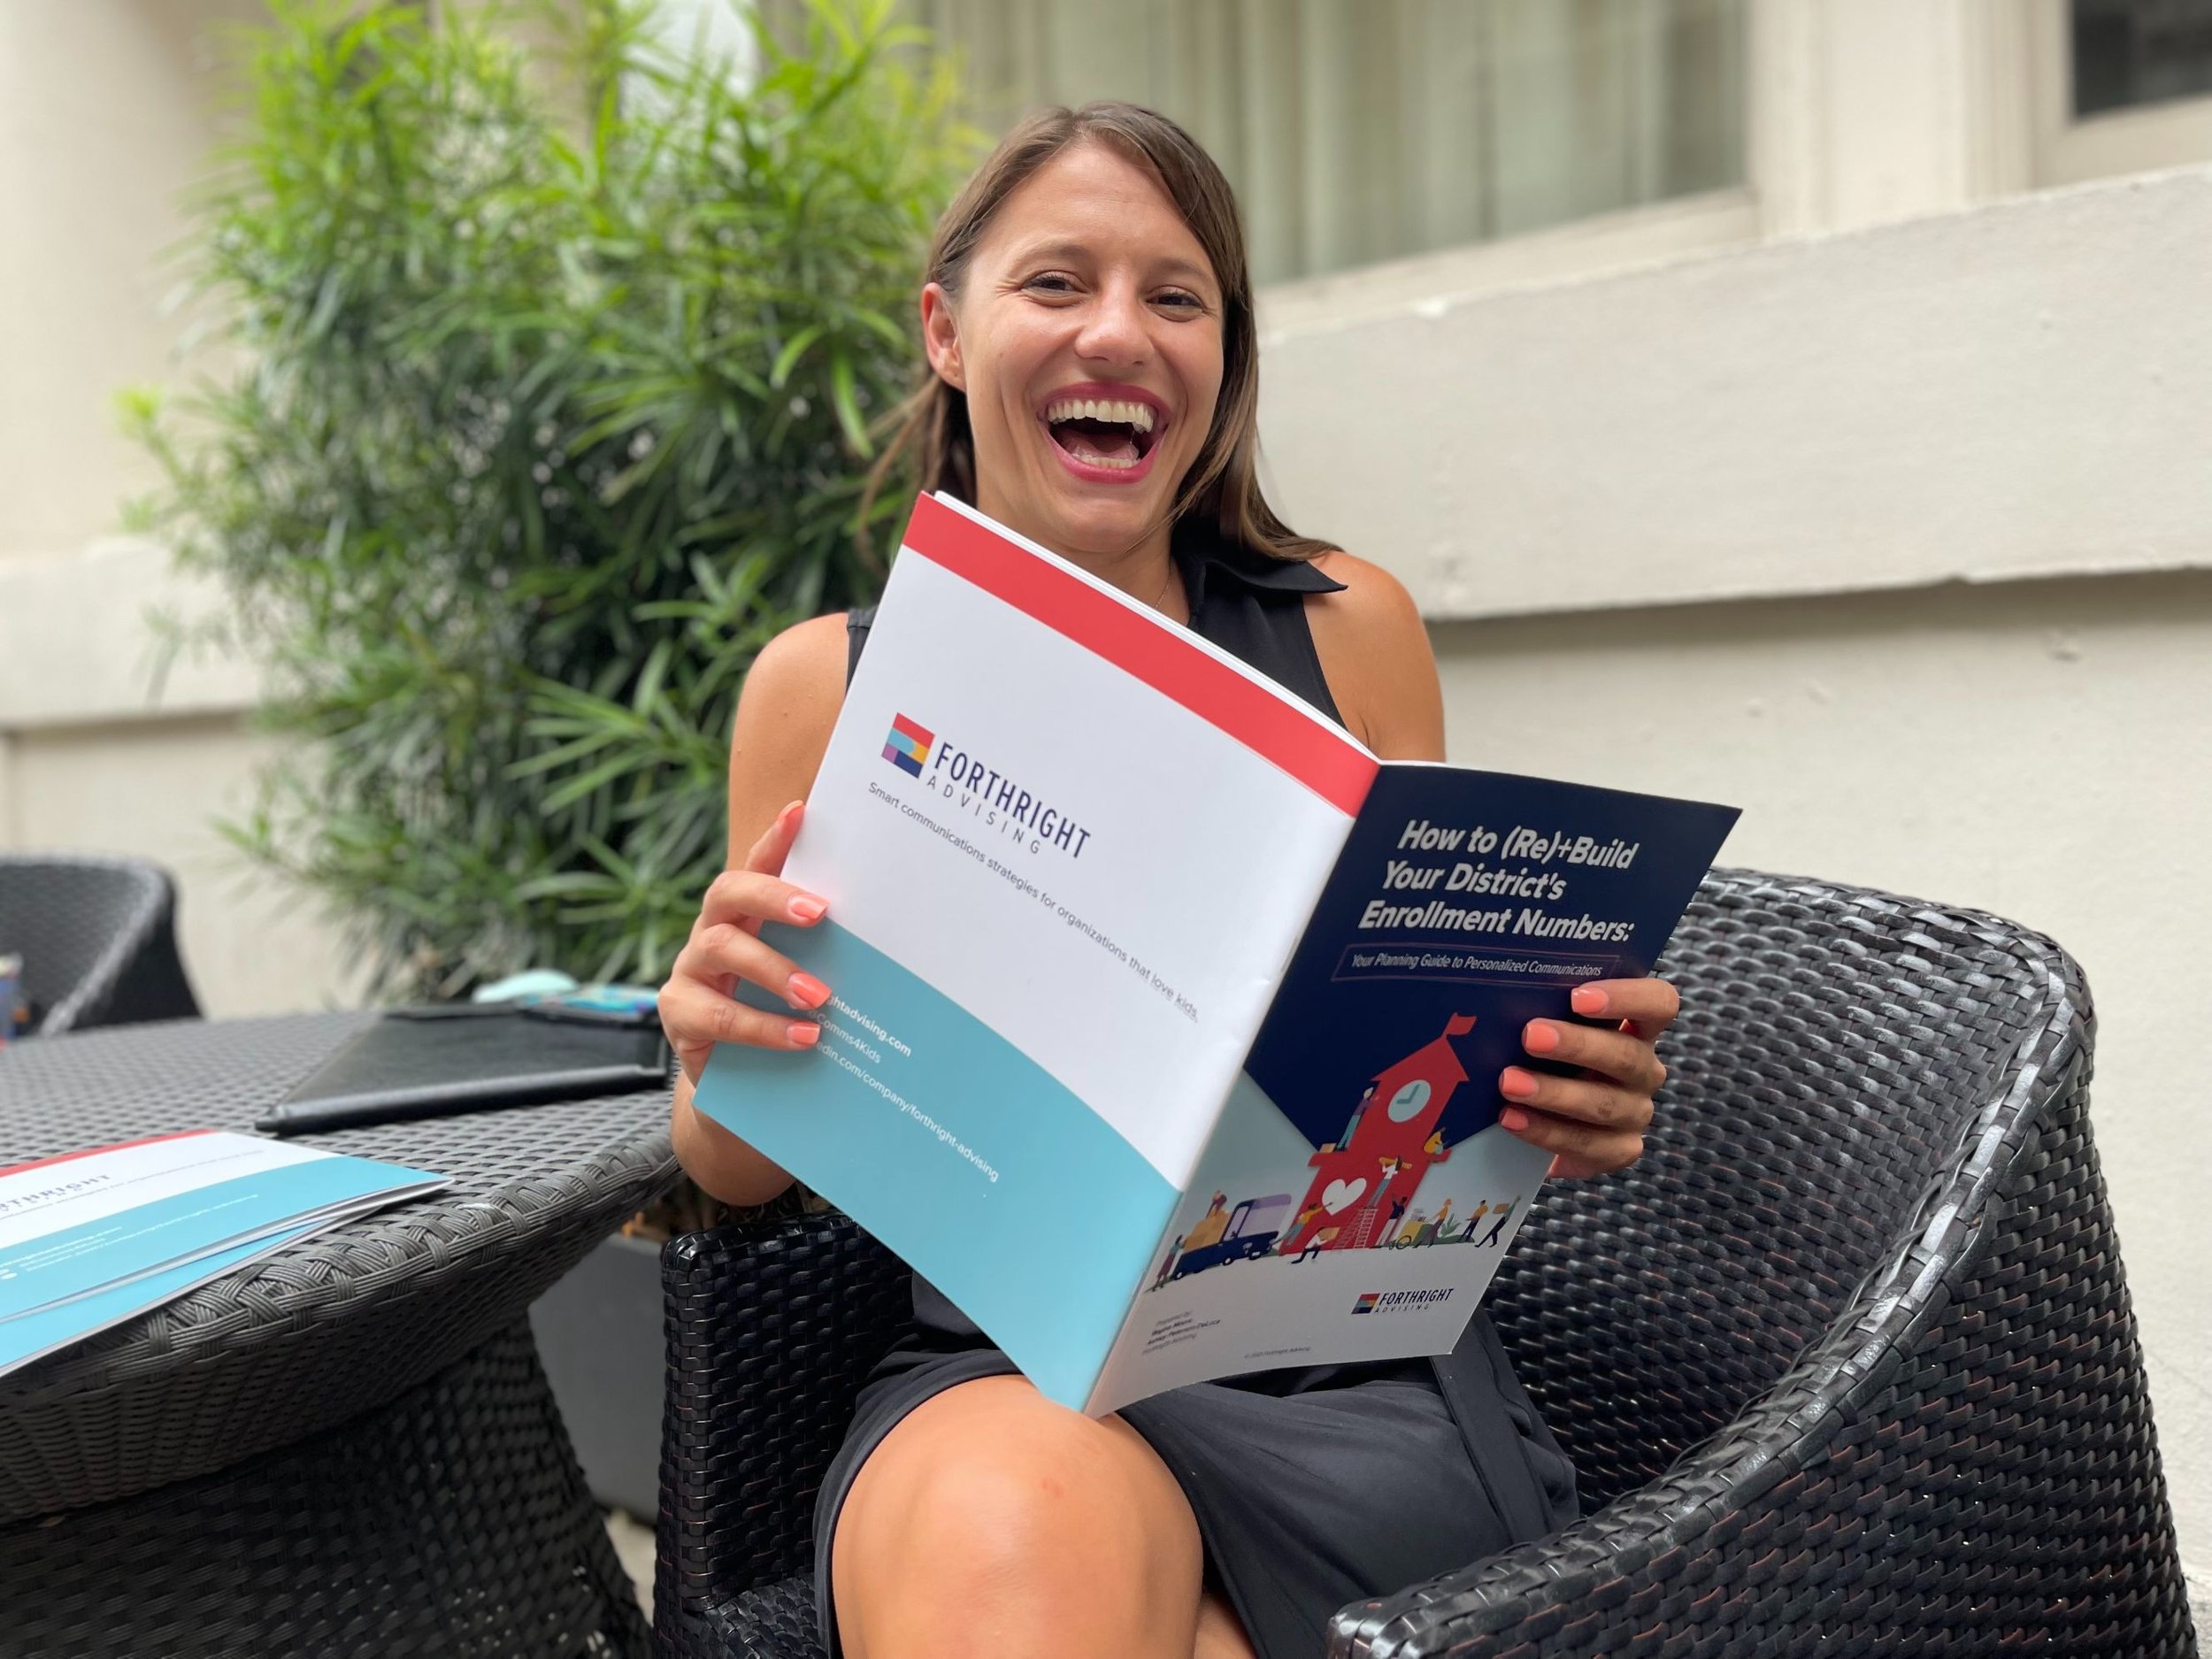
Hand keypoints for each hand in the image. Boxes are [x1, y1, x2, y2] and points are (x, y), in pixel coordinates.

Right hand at [657, 800, 832, 1085]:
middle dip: (773, 897)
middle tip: (820, 912)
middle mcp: (712, 931)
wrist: (745, 1084)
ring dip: (774, 970)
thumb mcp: (807, 978)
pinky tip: (803, 1036)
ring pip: (719, 949)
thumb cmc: (782, 1017)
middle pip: (728, 892)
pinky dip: (763, 1026)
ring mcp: (690, 971)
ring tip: (819, 996)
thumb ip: (830, 954)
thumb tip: (898, 938)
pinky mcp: (678, 1015)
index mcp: (745, 914)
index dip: (775, 839)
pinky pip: (717, 1014)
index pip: (758, 865)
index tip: (801, 812)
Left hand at [1498, 977, 1678, 1179]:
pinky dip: (1546, 1131)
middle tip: (1530, 1035)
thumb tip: (1504, 990)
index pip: (1658, 1003)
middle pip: (1627, 1055)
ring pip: (1604, 1104)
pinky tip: (1512, 1119)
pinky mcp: (1619, 1150)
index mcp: (1636, 1028)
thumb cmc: (1544, 1058)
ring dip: (1554, 1093)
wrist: (1541, 1119)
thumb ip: (1543, 1008)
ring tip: (1509, 1082)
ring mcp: (1635, 1112)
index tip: (1579, 997)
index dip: (1628, 997)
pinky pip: (1588, 1144)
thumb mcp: (1549, 1028)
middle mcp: (1643, 1069)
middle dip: (1576, 1045)